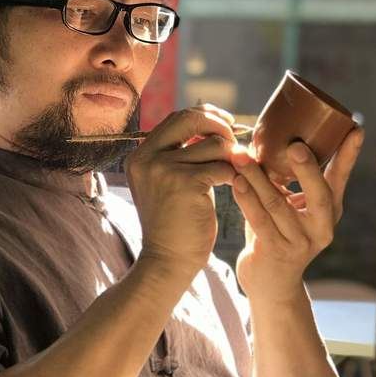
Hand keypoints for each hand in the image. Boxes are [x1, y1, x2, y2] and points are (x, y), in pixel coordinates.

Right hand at [125, 105, 236, 278]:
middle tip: (235, 141)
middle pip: (191, 119)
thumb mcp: (168, 181)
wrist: (167, 260)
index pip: (177, 117)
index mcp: (140, 155)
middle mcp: (147, 157)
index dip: (205, 116)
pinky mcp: (184, 182)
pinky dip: (233, 175)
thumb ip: (180, 153)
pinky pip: (222, 166)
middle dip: (219, 126)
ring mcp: (163, 168)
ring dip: (230, 157)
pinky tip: (232, 188)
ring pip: (213, 144)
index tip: (225, 124)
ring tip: (233, 174)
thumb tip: (211, 122)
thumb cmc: (175, 223)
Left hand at [230, 127, 364, 302]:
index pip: (340, 178)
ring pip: (278, 204)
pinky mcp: (277, 252)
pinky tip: (236, 182)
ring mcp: (300, 242)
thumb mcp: (290, 207)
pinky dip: (246, 199)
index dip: (348, 155)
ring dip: (257, 177)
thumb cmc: (278, 234)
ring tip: (242, 156)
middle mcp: (322, 226)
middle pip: (319, 193)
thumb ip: (285, 181)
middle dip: (307, 168)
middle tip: (295, 145)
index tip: (355, 129)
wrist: (270, 284)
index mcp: (329, 210)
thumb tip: (267, 140)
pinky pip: (259, 221)